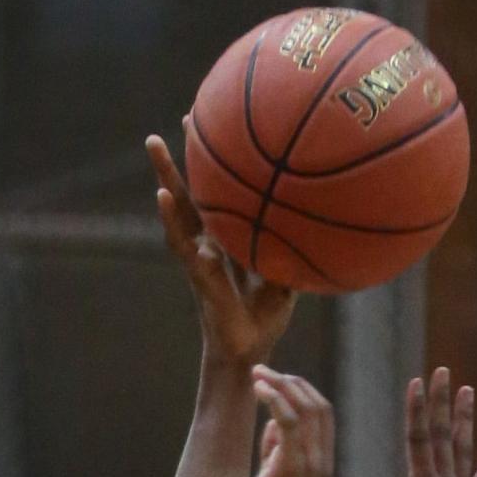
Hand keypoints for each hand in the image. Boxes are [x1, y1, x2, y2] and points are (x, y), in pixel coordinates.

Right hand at [147, 131, 295, 367]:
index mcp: (226, 242)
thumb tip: (321, 224)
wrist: (249, 352)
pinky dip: (173, 223)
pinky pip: (184, 248)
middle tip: (176, 123)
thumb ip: (293, 252)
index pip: (218, 196)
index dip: (215, 166)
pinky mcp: (198, 278)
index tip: (215, 127)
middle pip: (192, 194)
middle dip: (182, 161)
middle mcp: (207, 244)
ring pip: (179, 215)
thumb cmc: (265, 318)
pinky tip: (162, 200)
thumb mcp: (286, 279)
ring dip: (166, 181)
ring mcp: (198, 259)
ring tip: (154, 150)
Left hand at [226, 367, 334, 476]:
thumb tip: (273, 423)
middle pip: (319, 406)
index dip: (302, 391)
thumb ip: (276, 451)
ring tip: (256, 374)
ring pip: (306, 408)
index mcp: (322, 467)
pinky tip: (257, 389)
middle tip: (261, 371)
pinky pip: (289, 420)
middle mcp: (322, 465)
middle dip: (291, 382)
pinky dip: (274, 398)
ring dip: (280, 384)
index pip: (323, 416)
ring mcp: (310, 466)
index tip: (275, 381)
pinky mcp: (290, 468)